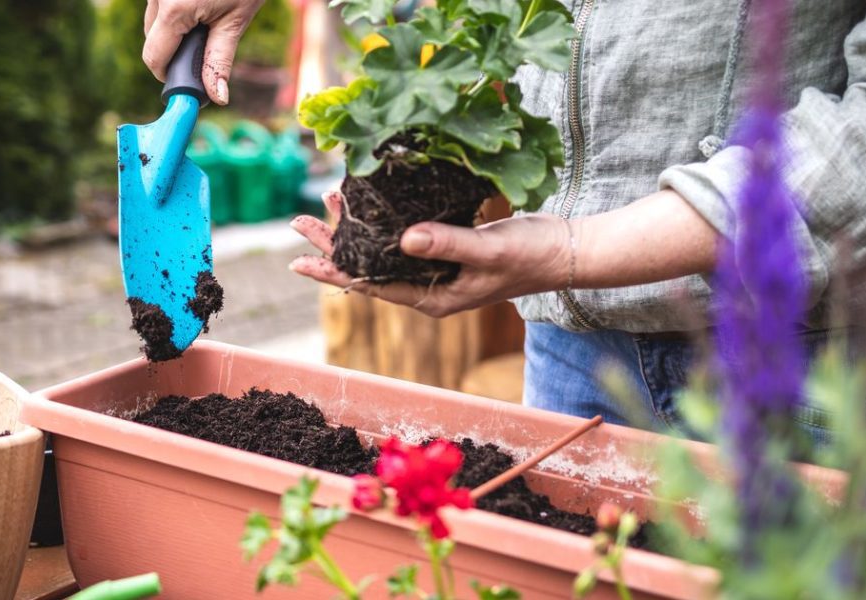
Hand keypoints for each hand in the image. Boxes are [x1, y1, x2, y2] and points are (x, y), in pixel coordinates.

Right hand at [143, 0, 266, 104]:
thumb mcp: (235, 21)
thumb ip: (220, 61)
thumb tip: (216, 97)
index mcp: (174, 11)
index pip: (153, 57)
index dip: (168, 75)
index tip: (185, 81)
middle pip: (151, 39)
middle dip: (173, 50)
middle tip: (203, 44)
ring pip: (154, 19)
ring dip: (173, 28)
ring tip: (206, 15)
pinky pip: (159, 2)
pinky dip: (173, 9)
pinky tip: (198, 2)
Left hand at [289, 191, 570, 317]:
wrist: (567, 250)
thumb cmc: (532, 255)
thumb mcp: (488, 250)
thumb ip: (446, 244)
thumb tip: (402, 238)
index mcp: (433, 298)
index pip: (371, 286)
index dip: (334, 271)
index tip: (300, 259)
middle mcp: (429, 288)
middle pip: (369, 268)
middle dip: (334, 245)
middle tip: (298, 221)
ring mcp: (438, 270)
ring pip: (384, 251)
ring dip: (357, 229)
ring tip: (327, 204)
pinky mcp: (448, 249)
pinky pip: (405, 237)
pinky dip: (384, 220)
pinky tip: (371, 201)